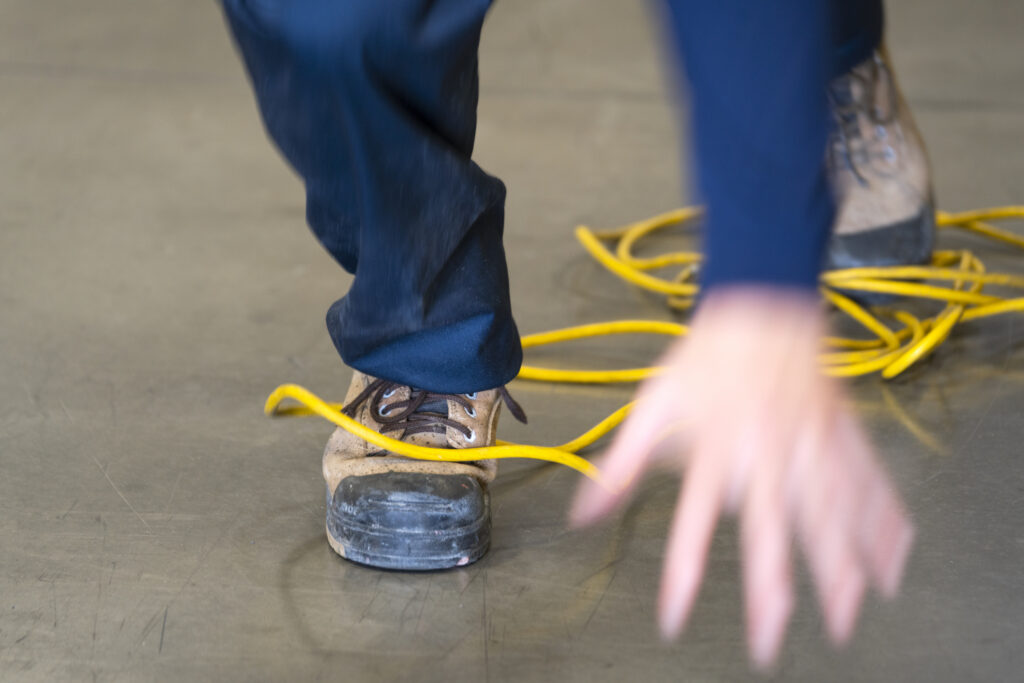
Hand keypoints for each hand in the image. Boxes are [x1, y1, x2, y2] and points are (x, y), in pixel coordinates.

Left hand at [570, 287, 913, 668]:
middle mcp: (763, 451)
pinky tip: (893, 557)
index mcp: (713, 447)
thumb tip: (585, 507)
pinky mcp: (838, 432)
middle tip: (773, 637)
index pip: (691, 523)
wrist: (761, 301)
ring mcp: (807, 442)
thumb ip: (622, 462)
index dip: (681, 573)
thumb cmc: (707, 354)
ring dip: (840, 566)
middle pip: (771, 529)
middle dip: (773, 589)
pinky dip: (883, 521)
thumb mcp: (653, 403)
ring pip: (829, 514)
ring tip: (848, 613)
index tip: (674, 616)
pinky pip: (866, 482)